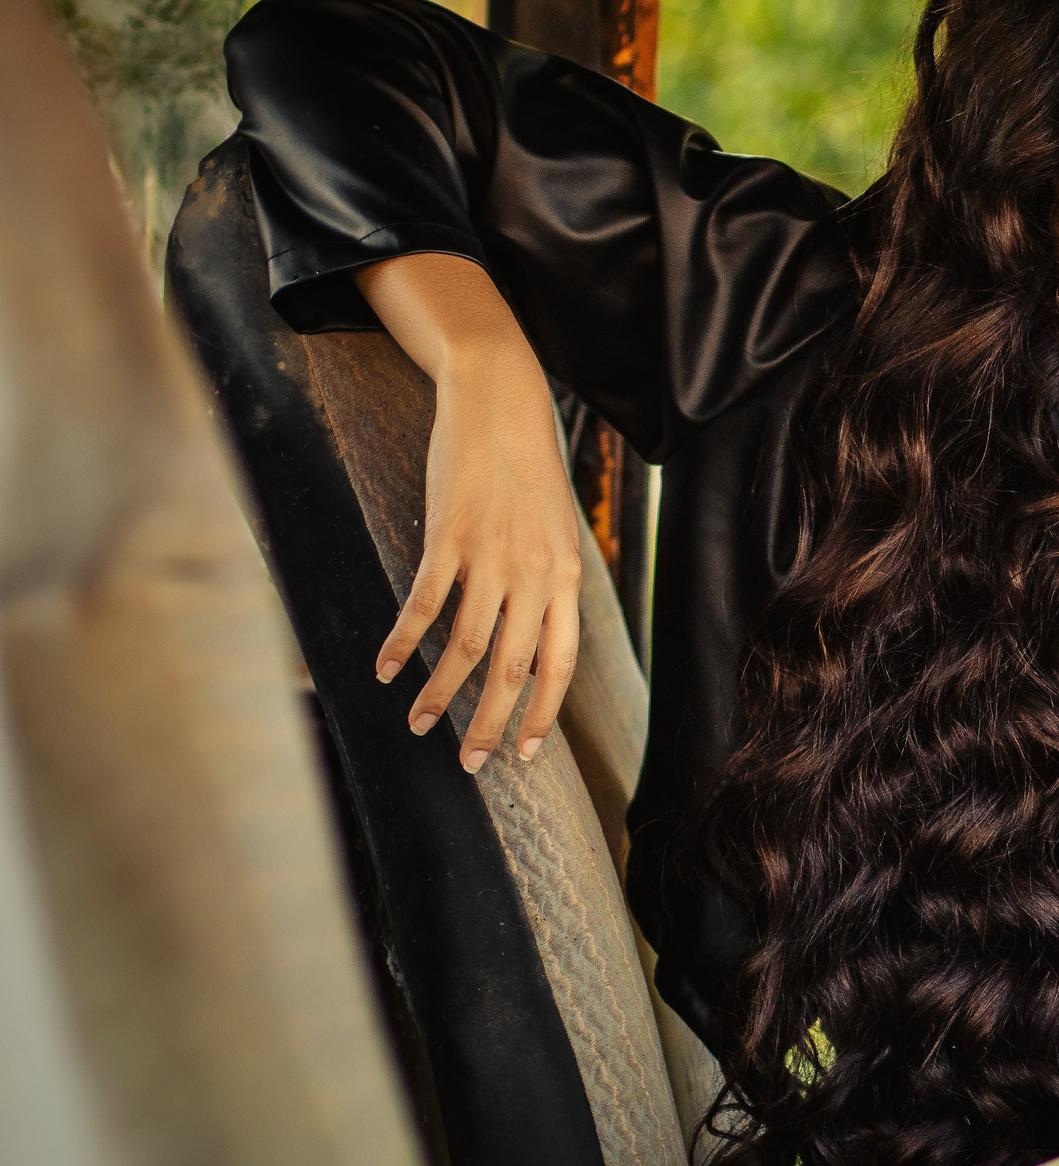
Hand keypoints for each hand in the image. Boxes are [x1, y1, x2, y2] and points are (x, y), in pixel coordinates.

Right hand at [358, 254, 584, 772]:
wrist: (502, 401)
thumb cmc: (528, 471)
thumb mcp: (556, 530)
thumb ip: (547, 586)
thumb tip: (531, 647)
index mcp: (567, 576)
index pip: (560, 663)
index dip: (542, 712)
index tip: (524, 753)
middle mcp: (535, 573)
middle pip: (511, 668)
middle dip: (489, 723)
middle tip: (469, 764)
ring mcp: (491, 556)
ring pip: (465, 647)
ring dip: (438, 694)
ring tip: (417, 724)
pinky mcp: (449, 536)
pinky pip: (424, 604)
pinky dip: (403, 642)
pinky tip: (385, 669)